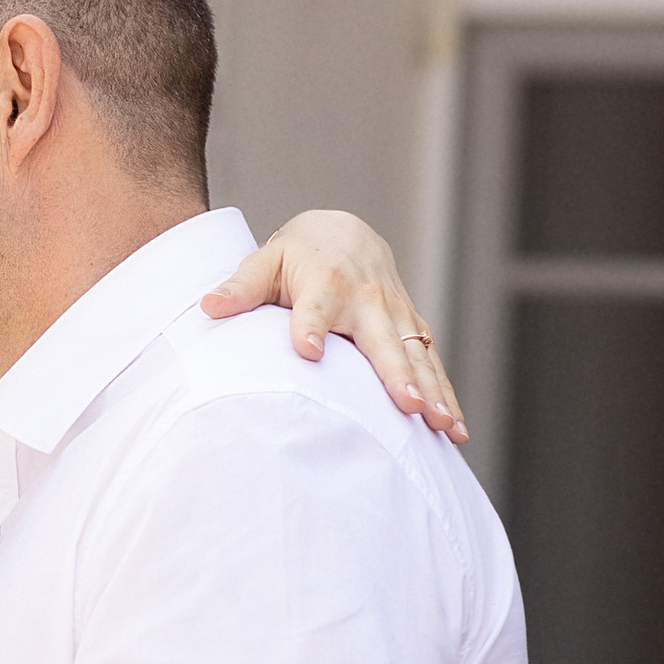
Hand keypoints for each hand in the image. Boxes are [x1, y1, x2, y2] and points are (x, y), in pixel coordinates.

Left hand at [201, 208, 465, 441]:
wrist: (345, 233)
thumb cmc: (297, 255)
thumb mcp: (265, 262)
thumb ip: (240, 286)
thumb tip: (208, 307)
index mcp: (324, 284)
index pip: (314, 310)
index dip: (309, 328)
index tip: (308, 351)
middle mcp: (365, 301)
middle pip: (382, 341)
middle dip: (397, 374)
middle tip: (408, 406)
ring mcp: (394, 316)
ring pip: (416, 357)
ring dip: (432, 391)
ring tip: (442, 426)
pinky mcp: (411, 329)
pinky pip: (431, 364)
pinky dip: (445, 394)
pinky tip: (455, 430)